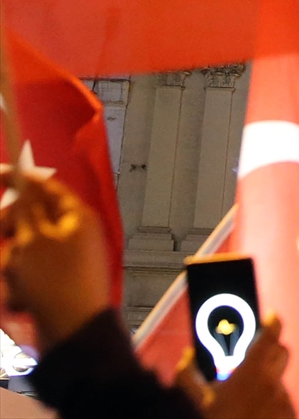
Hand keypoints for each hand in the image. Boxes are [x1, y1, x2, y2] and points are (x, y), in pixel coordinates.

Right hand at [0, 175, 110, 351]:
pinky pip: (25, 278)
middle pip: (28, 221)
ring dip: (10, 266)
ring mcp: (63, 262)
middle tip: (3, 242)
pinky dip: (17, 288)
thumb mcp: (34, 240)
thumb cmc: (55, 281)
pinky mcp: (53, 286)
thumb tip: (27, 183)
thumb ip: (26, 211)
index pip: (46, 187)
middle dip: (8, 234)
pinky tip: (22, 302)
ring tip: (16, 282)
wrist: (72, 333)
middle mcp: (73, 235)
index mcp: (76, 217)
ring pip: (20, 253)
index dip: (20, 179)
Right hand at [175, 313, 294, 418]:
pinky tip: (254, 415)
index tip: (271, 317)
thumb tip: (187, 356)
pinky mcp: (291, 417)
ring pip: (280, 381)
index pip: (270, 335)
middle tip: (254, 356)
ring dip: (266, 383)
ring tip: (245, 401)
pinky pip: (284, 402)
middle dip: (271, 350)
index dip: (272, 323)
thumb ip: (187, 373)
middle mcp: (273, 384)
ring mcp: (284, 402)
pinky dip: (272, 404)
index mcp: (252, 373)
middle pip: (282, 353)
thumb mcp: (193, 399)